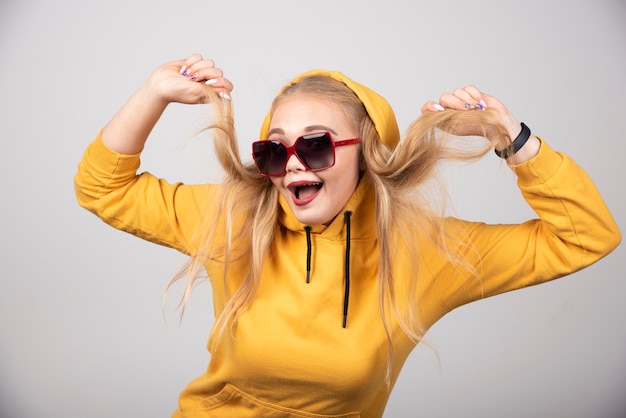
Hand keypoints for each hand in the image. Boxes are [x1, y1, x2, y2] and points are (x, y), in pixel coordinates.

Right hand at [145, 54, 233, 104]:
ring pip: (210, 62)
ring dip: (196, 67)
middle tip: (192, 80)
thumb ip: (214, 93)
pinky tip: (184, 69)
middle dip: (205, 73)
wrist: (161, 83)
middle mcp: (209, 83)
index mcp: (213, 93)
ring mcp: (202, 72)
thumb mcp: (197, 93)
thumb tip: (228, 97)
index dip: (220, 82)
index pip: (228, 85)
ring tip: (187, 75)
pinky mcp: (194, 63)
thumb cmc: (177, 92)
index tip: (209, 83)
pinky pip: (199, 56)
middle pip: (219, 71)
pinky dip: (191, 61)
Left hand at [421, 85, 539, 162]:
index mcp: (443, 118)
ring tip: (476, 109)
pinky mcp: (472, 94)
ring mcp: (461, 100)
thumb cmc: (476, 130)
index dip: (430, 107)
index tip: (438, 110)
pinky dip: (474, 95)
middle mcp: (450, 108)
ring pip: (457, 92)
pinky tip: (481, 104)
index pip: (428, 108)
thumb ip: (445, 120)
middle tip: (466, 110)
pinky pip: (468, 88)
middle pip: (444, 97)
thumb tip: (436, 113)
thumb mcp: (457, 128)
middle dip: (455, 102)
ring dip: (467, 100)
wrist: (496, 127)